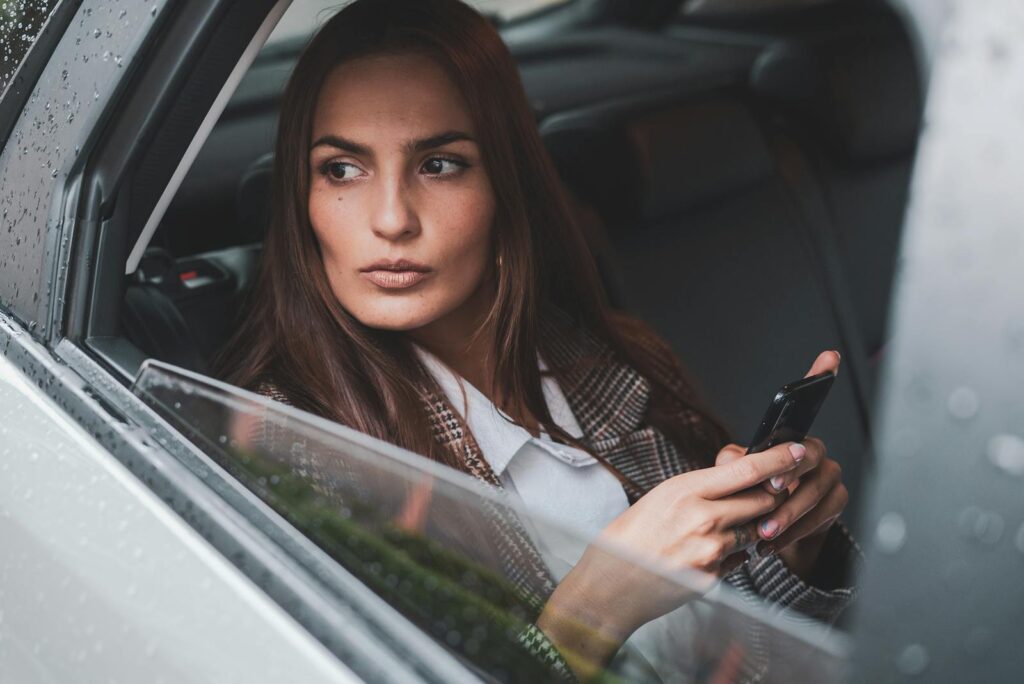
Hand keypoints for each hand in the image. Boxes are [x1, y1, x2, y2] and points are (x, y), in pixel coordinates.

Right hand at [535, 441, 802, 675]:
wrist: (608, 584)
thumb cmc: (629, 537)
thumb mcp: (661, 497)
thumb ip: (701, 488)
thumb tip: (739, 479)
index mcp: (686, 489)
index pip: (748, 470)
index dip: (780, 459)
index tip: (799, 452)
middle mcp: (702, 517)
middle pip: (762, 501)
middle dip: (767, 498)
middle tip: (760, 496)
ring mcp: (710, 550)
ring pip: (753, 531)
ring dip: (747, 529)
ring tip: (710, 532)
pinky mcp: (713, 577)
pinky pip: (739, 559)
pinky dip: (731, 555)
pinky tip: (701, 555)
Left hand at [718, 351, 849, 578]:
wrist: (766, 534)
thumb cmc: (747, 496)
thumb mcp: (731, 478)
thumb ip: (732, 465)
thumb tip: (734, 459)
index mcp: (788, 438)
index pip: (805, 402)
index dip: (820, 375)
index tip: (829, 357)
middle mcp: (814, 451)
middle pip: (810, 455)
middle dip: (790, 473)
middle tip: (770, 491)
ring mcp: (829, 476)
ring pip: (817, 490)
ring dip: (790, 512)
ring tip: (764, 530)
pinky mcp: (836, 502)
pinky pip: (823, 515)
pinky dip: (798, 530)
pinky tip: (775, 541)